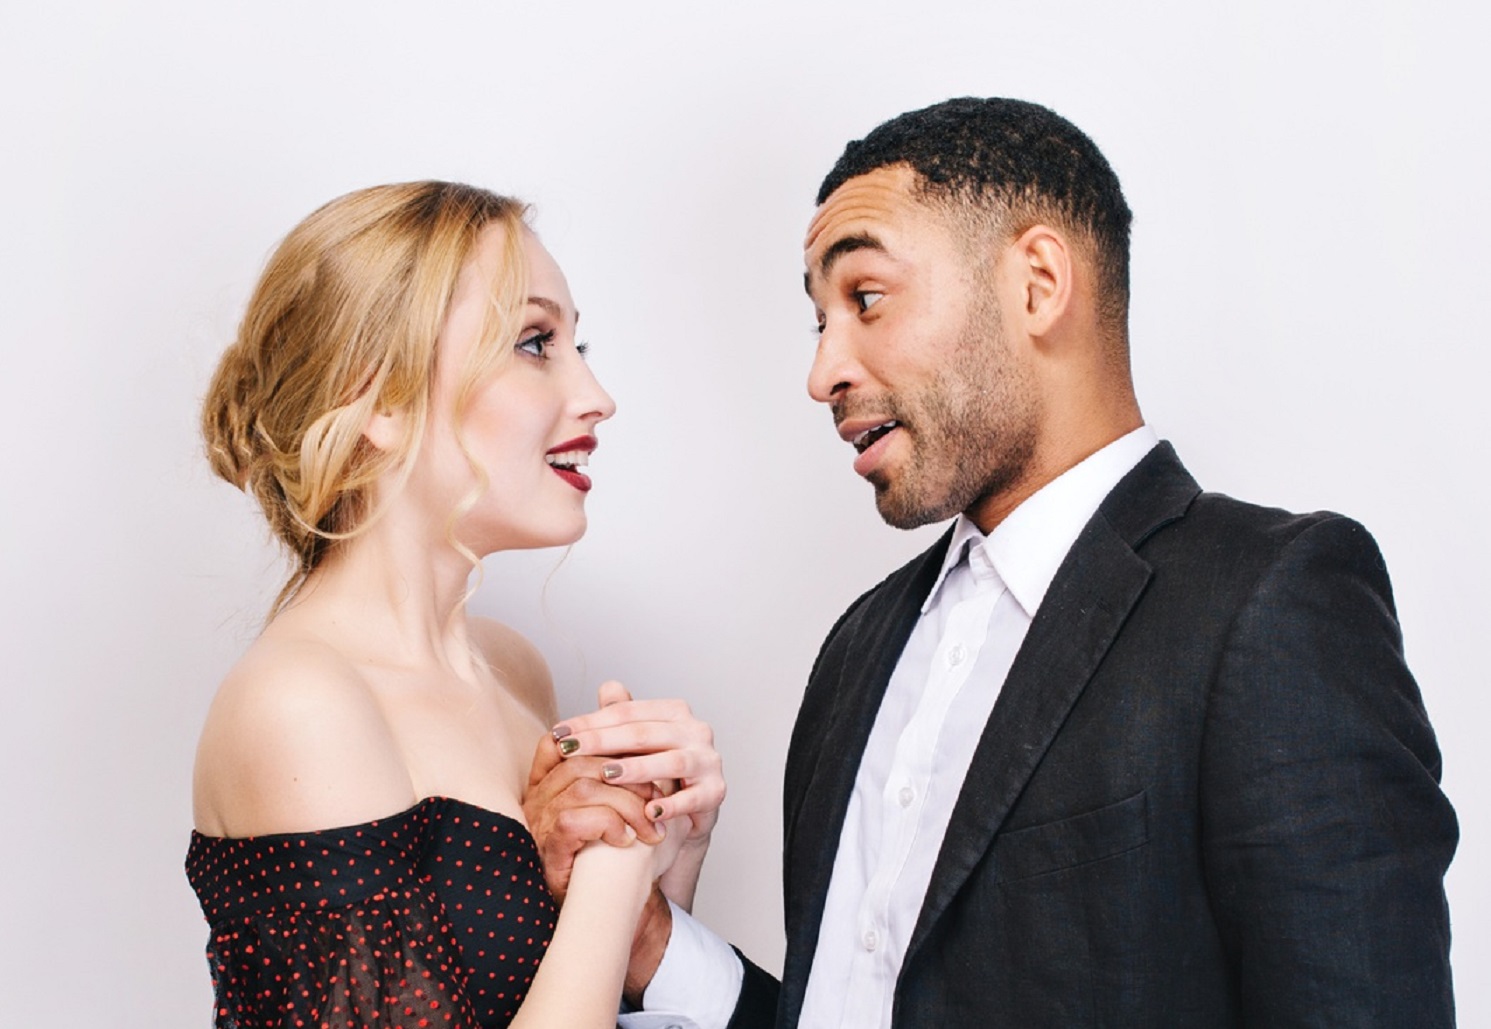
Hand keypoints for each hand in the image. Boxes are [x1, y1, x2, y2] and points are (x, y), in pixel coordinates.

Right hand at [524, 740, 663, 903]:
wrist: (606, 909)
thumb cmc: (617, 856)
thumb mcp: (622, 804)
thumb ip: (625, 769)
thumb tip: (643, 728)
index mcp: (549, 782)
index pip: (560, 742)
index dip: (597, 741)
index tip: (637, 757)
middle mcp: (538, 799)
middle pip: (580, 761)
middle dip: (627, 776)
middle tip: (657, 799)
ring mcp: (540, 823)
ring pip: (584, 788)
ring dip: (627, 804)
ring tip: (649, 826)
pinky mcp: (549, 848)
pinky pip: (574, 820)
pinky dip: (608, 824)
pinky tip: (626, 840)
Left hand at [550, 680, 725, 848]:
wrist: (688, 814)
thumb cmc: (657, 772)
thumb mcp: (635, 744)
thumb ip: (622, 717)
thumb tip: (607, 687)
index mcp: (674, 712)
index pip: (627, 713)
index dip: (590, 722)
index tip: (558, 733)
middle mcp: (696, 731)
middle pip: (644, 733)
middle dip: (602, 742)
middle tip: (569, 750)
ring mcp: (708, 760)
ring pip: (671, 761)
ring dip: (638, 768)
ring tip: (607, 775)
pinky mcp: (716, 791)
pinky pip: (694, 798)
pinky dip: (672, 804)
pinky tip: (649, 811)